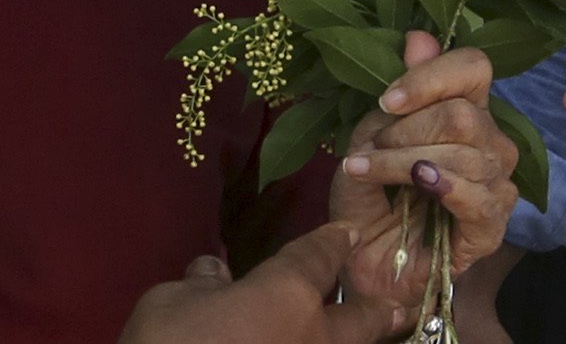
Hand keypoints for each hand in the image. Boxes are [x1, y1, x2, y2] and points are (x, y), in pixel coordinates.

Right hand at [118, 222, 400, 343]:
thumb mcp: (168, 304)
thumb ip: (200, 286)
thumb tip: (214, 272)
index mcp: (284, 295)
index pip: (316, 258)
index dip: (332, 242)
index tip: (347, 232)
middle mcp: (312, 338)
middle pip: (359, 322)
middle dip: (379, 312)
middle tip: (398, 308)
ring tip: (377, 336)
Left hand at [328, 34, 521, 284]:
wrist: (364, 261)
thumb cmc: (369, 196)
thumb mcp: (368, 137)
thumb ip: (397, 97)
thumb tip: (419, 38)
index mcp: (465, 107)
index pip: (473, 67)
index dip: (432, 76)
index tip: (388, 100)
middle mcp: (489, 140)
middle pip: (465, 114)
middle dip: (408, 129)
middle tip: (370, 147)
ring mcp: (497, 183)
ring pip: (465, 154)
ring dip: (404, 161)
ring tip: (368, 171)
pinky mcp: (492, 226)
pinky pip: (480, 197)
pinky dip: (443, 186)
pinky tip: (418, 187)